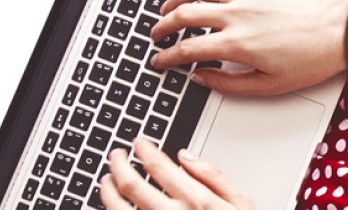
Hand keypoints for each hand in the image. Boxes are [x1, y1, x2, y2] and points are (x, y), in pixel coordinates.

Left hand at [99, 139, 254, 209]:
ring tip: (107, 181)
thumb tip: (186, 156)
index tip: (138, 143)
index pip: (157, 165)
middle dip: (117, 164)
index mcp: (195, 201)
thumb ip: (215, 177)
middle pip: (129, 184)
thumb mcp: (241, 204)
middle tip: (115, 156)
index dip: (143, 149)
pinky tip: (108, 208)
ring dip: (107, 190)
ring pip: (117, 208)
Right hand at [149, 0, 347, 95]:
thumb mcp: (269, 85)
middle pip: (184, 15)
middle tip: (157, 35)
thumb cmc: (312, 57)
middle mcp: (236, 15)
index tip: (159, 60)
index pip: (188, 49)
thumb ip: (229, 84)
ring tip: (167, 7)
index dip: (167, 56)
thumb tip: (202, 78)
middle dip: (163, 26)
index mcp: (237, 44)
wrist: (340, 28)